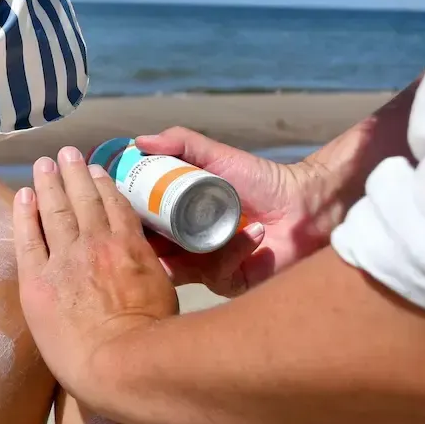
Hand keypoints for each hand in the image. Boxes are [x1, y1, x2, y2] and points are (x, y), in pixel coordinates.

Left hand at [13, 147, 178, 412]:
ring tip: (44, 164)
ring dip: (48, 183)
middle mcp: (95, 243)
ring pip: (55, 210)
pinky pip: (28, 238)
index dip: (102, 185)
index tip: (95, 169)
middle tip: (65, 154)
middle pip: (82, 199)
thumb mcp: (164, 293)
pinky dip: (24, 213)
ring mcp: (64, 259)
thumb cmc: (151, 338)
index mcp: (129, 247)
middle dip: (73, 173)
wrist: (118, 363)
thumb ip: (150, 272)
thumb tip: (149, 266)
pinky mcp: (37, 280)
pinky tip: (22, 195)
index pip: (114, 206)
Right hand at [134, 127, 333, 293]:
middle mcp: (190, 248)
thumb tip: (138, 141)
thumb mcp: (216, 156)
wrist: (306, 201)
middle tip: (146, 232)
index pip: (143, 230)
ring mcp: (209, 268)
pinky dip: (233, 252)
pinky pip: (218, 274)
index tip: (118, 213)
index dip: (129, 225)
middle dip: (145, 248)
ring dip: (185, 251)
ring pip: (179, 271)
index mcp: (180, 222)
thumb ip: (180, 143)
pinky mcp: (233, 282)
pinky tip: (254, 233)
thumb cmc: (262, 178)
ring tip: (201, 230)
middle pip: (153, 257)